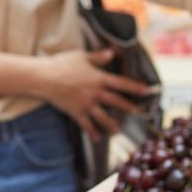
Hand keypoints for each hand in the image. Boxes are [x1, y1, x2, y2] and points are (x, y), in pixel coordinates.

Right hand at [36, 49, 151, 139]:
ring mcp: (86, 104)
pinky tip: (98, 138)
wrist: (44, 77)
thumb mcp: (81, 56)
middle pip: (116, 102)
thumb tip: (113, 52)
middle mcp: (95, 93)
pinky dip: (92, 132)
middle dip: (129, 107)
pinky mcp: (76, 112)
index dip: (135, 87)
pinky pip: (86, 125)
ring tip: (118, 130)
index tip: (147, 90)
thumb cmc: (62, 63)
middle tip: (138, 112)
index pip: (121, 83)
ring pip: (103, 117)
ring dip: (112, 124)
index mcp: (99, 78)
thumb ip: (98, 57)